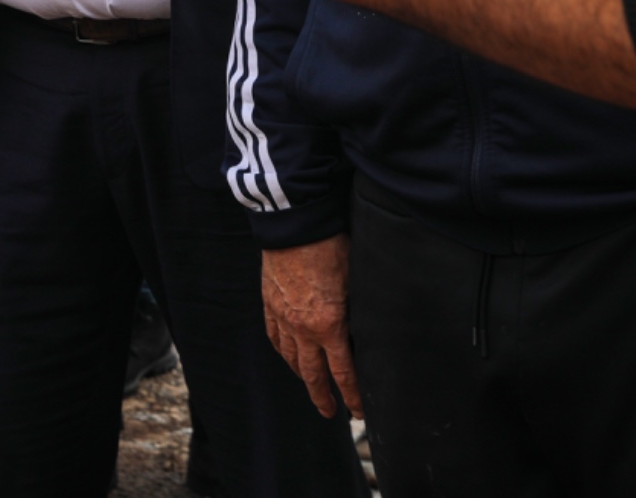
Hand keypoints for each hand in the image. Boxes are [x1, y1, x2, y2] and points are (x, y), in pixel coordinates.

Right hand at [262, 238, 359, 419]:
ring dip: (302, 376)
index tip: (358, 411)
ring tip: (310, 386)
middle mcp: (302, 328)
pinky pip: (274, 337)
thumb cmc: (331, 247)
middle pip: (311, 374)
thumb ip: (358, 312)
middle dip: (322, 397)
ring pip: (290, 358)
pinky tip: (288, 355)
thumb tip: (367, 331)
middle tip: (330, 413)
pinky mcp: (269, 302)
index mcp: (329, 326)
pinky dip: (283, 351)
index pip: (342, 372)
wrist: (295, 223)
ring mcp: (282, 316)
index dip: (351, 395)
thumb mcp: (356, 281)